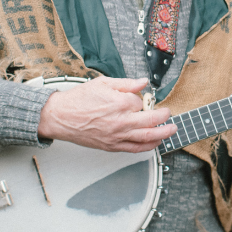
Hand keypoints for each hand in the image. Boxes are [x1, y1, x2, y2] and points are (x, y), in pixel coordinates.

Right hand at [37, 77, 176, 152]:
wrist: (60, 117)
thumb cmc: (78, 100)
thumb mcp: (103, 83)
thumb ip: (126, 83)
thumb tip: (143, 82)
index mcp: (120, 103)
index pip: (141, 101)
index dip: (143, 99)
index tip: (142, 98)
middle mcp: (121, 121)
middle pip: (152, 121)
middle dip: (165, 117)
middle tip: (169, 114)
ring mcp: (117, 136)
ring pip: (147, 138)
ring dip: (163, 134)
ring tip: (171, 130)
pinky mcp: (112, 146)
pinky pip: (135, 149)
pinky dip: (148, 147)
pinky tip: (155, 143)